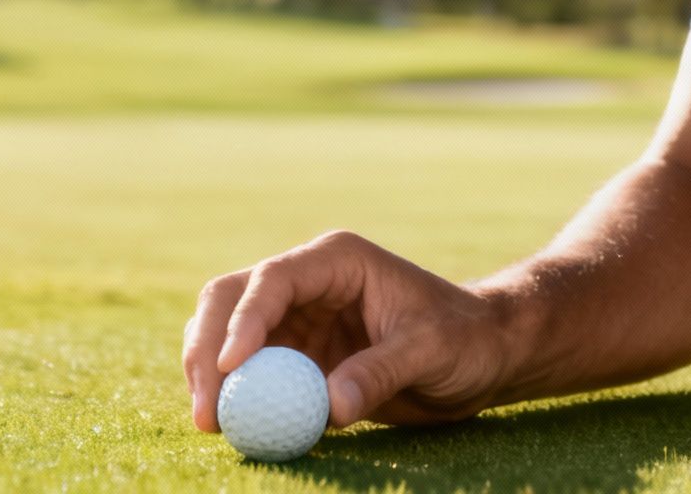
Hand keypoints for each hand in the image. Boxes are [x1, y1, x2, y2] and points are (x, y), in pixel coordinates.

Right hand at [183, 230, 511, 430]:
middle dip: (208, 351)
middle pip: (230, 300)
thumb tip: (328, 406)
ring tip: (213, 425)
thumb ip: (380, 372)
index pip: (273, 280)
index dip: (244, 320)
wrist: (482, 355)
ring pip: (226, 336)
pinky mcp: (297, 356)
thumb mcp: (431, 351)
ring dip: (211, 377)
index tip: (229, 367)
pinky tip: (235, 430)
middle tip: (207, 410)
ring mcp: (297, 319)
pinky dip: (236, 398)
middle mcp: (307, 282)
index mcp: (337, 261)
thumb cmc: (466, 339)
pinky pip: (252, 374)